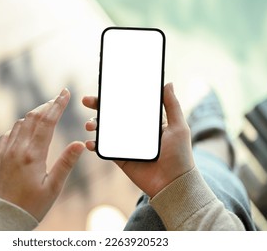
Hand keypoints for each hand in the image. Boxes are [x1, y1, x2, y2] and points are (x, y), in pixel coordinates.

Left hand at [0, 88, 84, 220]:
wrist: (3, 219)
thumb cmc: (30, 206)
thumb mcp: (53, 187)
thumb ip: (66, 163)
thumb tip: (79, 144)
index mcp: (33, 155)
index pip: (47, 121)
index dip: (58, 105)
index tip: (65, 93)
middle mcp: (17, 149)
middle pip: (33, 117)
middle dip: (47, 105)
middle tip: (58, 99)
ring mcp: (5, 152)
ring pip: (19, 123)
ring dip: (34, 114)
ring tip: (45, 111)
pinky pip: (8, 134)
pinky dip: (19, 126)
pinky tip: (25, 129)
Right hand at [82, 83, 194, 197]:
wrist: (173, 183)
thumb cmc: (179, 154)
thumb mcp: (178, 127)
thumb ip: (172, 105)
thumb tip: (168, 83)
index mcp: (147, 122)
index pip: (128, 105)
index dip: (115, 97)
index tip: (104, 88)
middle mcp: (135, 132)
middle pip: (113, 115)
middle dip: (98, 107)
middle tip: (86, 101)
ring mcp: (126, 145)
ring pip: (105, 131)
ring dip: (94, 125)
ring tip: (90, 125)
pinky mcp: (121, 159)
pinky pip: (104, 149)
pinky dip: (94, 145)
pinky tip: (90, 143)